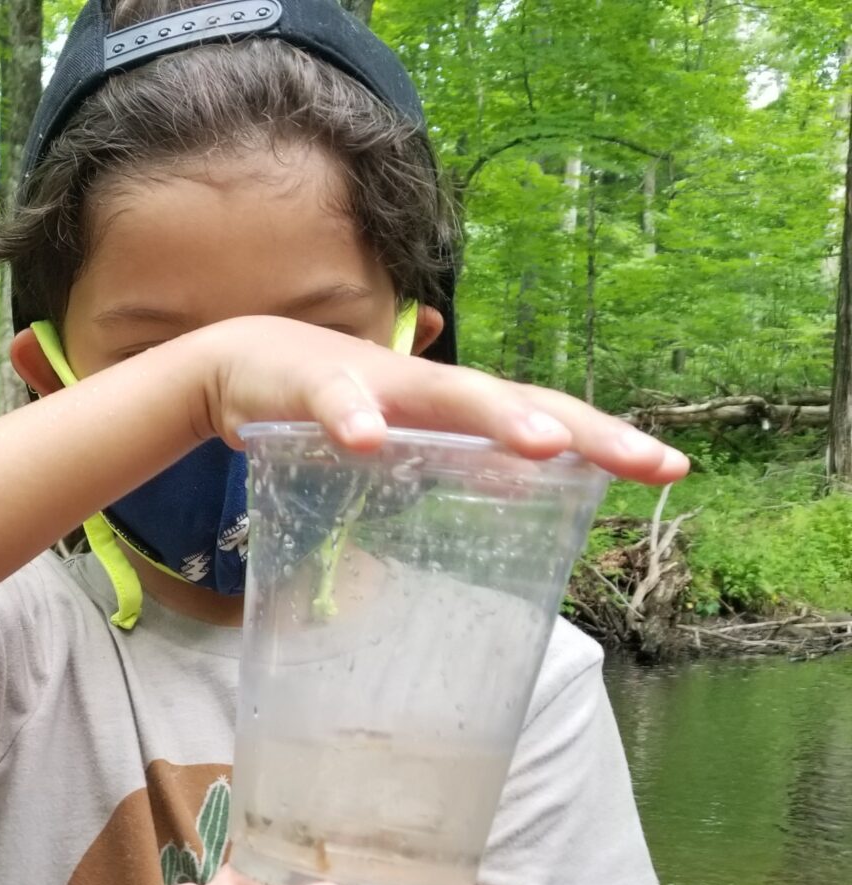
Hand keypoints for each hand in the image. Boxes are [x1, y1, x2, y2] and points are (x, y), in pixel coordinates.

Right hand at [187, 316, 690, 487]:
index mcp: (458, 407)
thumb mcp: (409, 442)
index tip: (672, 471)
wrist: (243, 362)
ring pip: (447, 396)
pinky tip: (368, 441)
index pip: (547, 420)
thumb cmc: (338, 405)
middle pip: (519, 403)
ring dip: (496, 417)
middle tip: (640, 460)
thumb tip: (531, 491)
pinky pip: (335, 403)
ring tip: (542, 445)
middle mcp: (432, 388)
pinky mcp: (311, 386)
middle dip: (582, 431)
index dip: (608, 441)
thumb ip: (463, 463)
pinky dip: (352, 418)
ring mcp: (376, 382)